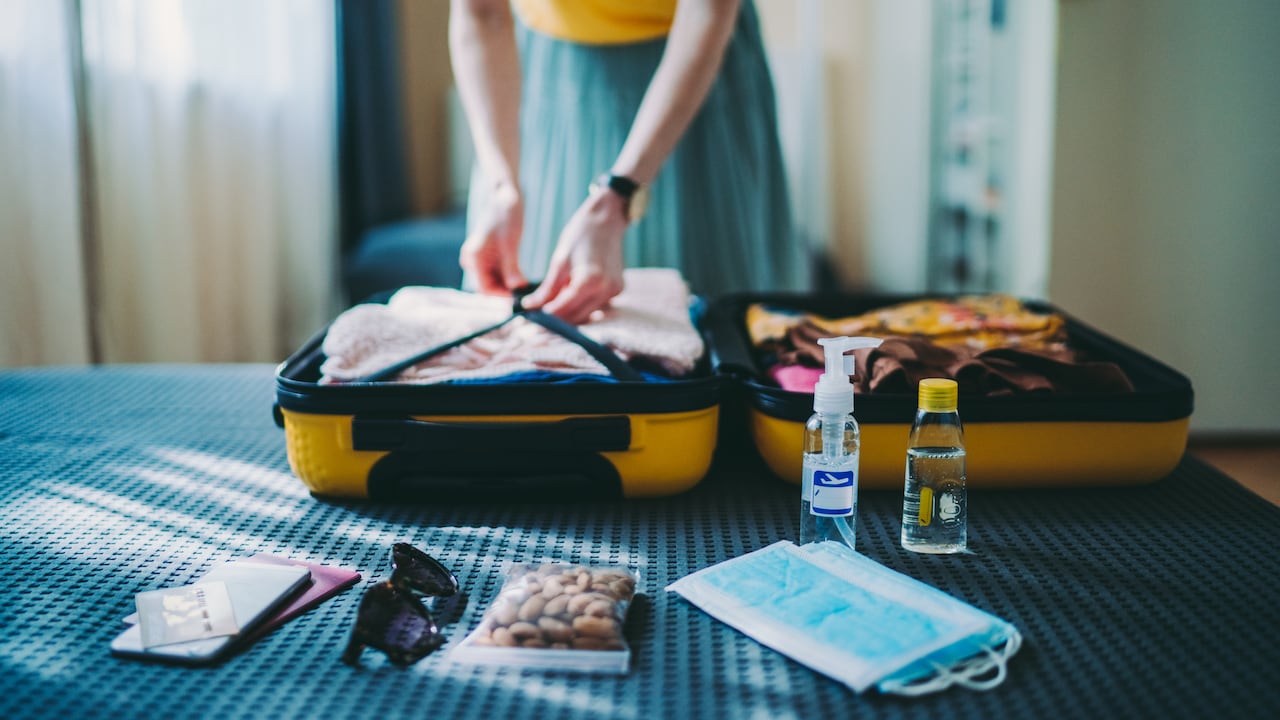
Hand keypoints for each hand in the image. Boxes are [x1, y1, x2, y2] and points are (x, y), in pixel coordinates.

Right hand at [459, 180, 527, 294]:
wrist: (505, 195)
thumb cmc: (506, 215)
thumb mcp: (511, 244)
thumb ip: (511, 268)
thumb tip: (517, 289)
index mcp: (473, 258)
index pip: (485, 288)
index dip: (501, 297)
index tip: (520, 299)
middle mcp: (473, 260)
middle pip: (489, 286)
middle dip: (506, 292)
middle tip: (527, 296)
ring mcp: (480, 258)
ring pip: (494, 280)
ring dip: (509, 285)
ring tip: (527, 287)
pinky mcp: (489, 255)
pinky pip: (498, 272)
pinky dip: (510, 276)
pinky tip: (524, 278)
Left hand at [522, 189, 626, 323]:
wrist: (606, 220)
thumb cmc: (580, 235)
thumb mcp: (559, 260)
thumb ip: (547, 288)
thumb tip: (530, 307)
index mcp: (590, 280)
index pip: (564, 308)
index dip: (546, 316)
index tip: (530, 319)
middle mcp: (606, 289)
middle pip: (577, 316)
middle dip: (556, 320)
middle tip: (536, 319)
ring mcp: (615, 292)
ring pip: (587, 314)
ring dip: (569, 315)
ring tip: (549, 310)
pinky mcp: (618, 290)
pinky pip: (596, 306)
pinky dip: (581, 307)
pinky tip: (568, 300)